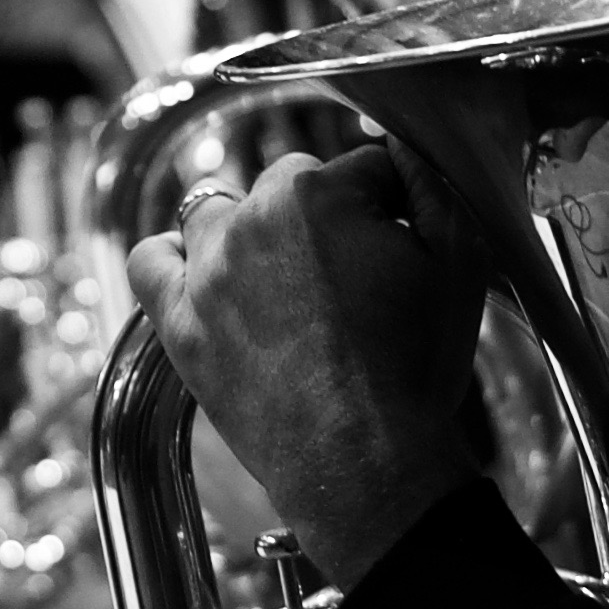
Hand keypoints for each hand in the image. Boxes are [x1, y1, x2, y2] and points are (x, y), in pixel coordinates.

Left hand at [127, 144, 486, 587]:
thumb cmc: (418, 366)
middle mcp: (253, 220)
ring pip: (220, 210)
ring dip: (252, 229)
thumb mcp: (459, 262)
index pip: (363, 166)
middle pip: (291, 182)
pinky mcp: (179, 323)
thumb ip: (428, 183)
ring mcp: (207, 272)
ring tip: (287, 280)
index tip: (401, 249)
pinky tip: (204, 275)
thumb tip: (397, 144)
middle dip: (324, 215)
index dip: (390, 207)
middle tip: (353, 278)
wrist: (366, 464)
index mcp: (320, 194)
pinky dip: (172, 258)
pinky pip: (149, 259)